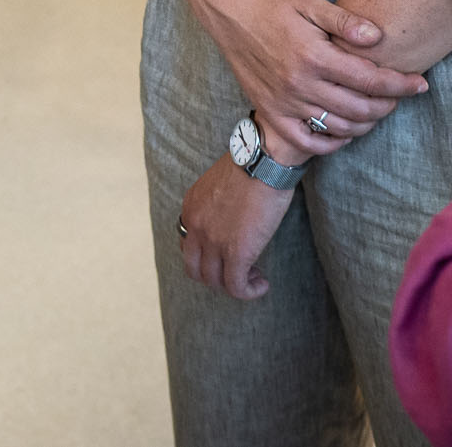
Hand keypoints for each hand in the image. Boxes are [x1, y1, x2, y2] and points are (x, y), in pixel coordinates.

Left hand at [177, 158, 292, 300]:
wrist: (264, 159)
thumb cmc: (251, 163)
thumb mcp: (219, 182)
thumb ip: (217, 203)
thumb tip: (231, 216)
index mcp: (190, 207)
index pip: (187, 245)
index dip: (206, 257)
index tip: (225, 255)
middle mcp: (195, 226)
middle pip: (194, 269)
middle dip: (214, 276)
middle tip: (237, 271)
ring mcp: (213, 241)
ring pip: (214, 281)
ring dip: (234, 285)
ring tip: (253, 277)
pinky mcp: (237, 252)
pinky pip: (236, 286)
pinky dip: (248, 291)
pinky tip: (262, 284)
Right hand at [187, 0, 426, 162]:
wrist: (227, 11)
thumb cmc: (272, 3)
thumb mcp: (310, 3)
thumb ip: (345, 22)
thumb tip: (379, 37)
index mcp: (314, 55)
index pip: (370, 80)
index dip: (401, 85)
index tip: (421, 84)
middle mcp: (300, 84)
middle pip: (360, 108)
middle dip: (389, 105)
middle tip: (400, 96)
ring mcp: (284, 102)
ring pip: (338, 127)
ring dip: (366, 123)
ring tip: (377, 110)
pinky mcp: (271, 112)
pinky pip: (308, 141)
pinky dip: (332, 142)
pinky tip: (346, 130)